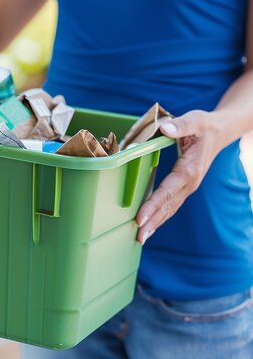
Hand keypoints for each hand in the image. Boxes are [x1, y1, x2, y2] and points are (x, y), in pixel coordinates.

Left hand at [135, 110, 225, 243]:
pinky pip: (171, 205)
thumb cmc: (205, 126)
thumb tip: (166, 129)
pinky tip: (149, 226)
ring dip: (155, 224)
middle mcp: (189, 183)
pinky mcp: (184, 187)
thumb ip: (180, 125)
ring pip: (170, 209)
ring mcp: (188, 187)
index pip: (167, 191)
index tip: (140, 218)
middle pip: (168, 206)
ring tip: (140, 238)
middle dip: (152, 222)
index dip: (153, 205)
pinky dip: (160, 217)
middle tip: (137, 237)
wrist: (221, 132)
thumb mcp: (195, 121)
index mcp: (189, 169)